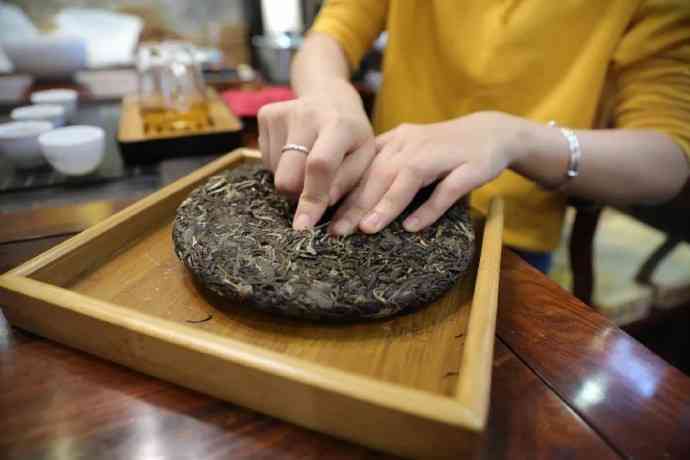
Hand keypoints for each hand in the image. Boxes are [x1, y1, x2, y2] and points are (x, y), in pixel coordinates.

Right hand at [257, 81, 374, 229]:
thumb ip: (347, 183)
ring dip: (291, 178)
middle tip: (315, 187)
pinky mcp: (265, 114)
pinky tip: (296, 151)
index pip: (319, 166)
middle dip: (298, 194)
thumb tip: (323, 204)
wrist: (330, 96)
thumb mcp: (363, 158)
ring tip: (307, 160)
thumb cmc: (352, 136)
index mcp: (339, 125)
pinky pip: (265, 160)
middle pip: (288, 175)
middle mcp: (307, 114)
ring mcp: (283, 112)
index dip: (312, 198)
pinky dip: (280, 165)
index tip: (304, 226)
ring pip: (274, 172)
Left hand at [329, 111, 528, 234]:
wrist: (493, 131)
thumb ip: (381, 168)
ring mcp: (441, 155)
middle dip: (355, 203)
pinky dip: (429, 208)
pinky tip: (412, 227)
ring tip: (366, 229)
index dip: (339, 187)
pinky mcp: (468, 168)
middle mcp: (413, 144)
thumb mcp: (407, 150)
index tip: (318, 209)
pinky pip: (447, 189)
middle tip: (335, 231)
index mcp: (395, 141)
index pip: (362, 165)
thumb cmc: (442, 149)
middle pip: (379, 173)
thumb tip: (342, 197)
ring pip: (407, 178)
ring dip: (386, 204)